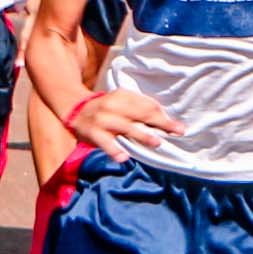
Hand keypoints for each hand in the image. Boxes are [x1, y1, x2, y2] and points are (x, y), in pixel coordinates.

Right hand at [69, 88, 184, 155]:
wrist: (75, 109)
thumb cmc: (106, 109)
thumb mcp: (122, 102)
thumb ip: (140, 109)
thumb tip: (165, 121)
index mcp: (122, 96)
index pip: (147, 106)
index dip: (163, 116)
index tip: (177, 127)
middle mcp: (113, 105)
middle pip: (141, 114)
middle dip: (161, 124)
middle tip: (177, 132)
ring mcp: (103, 119)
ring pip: (126, 128)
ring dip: (142, 136)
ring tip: (156, 143)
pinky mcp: (93, 133)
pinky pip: (106, 143)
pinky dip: (115, 150)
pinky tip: (124, 157)